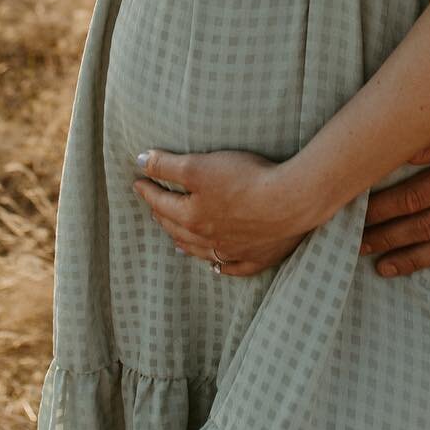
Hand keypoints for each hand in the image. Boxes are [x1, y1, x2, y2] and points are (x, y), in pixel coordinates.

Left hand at [132, 146, 320, 276]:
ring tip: (176, 241)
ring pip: (201, 251)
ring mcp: (234, 251)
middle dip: (163, 217)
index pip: (162, 203)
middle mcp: (209, 238)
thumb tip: (139, 162)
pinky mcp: (258, 257)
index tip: (138, 183)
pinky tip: (216, 265)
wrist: (291, 201)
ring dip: (185, 244)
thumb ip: (168, 165)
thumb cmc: (246, 179)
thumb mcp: (200, 166)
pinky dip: (222, 266)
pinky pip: (234, 267)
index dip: (148, 191)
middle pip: (179, 229)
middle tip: (154, 209)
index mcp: (192, 216)